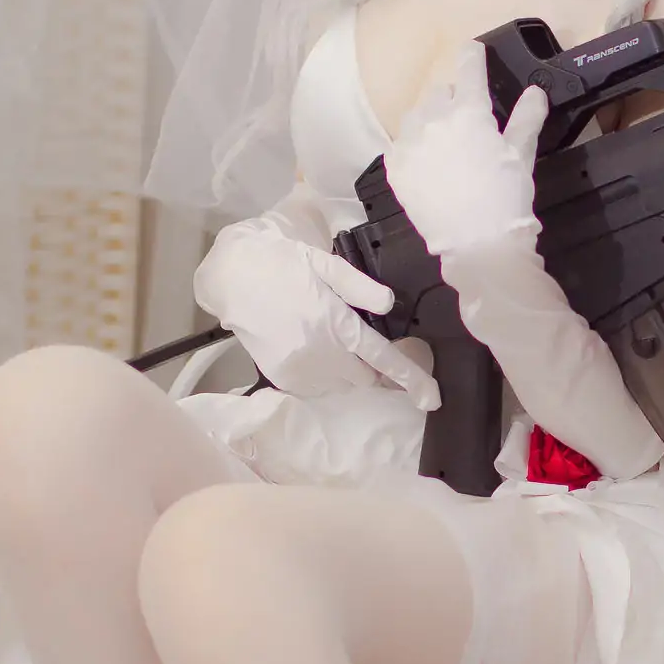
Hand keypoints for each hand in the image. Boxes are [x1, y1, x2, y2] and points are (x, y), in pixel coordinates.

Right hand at [193, 214, 439, 409]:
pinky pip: (315, 387)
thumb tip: (388, 304)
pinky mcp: (282, 378)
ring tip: (324, 338)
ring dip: (344, 369)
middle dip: (369, 366)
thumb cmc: (281, 264)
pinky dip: (320, 374)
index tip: (432, 399)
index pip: (383, 359)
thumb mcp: (323, 264)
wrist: (231, 279)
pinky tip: (307, 347)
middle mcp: (321, 355)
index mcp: (337, 325)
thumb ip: (358, 287)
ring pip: (340, 384)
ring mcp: (300, 371)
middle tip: (356, 341)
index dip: (412, 379)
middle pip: (364, 377)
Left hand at [383, 46, 547, 259]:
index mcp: (469, 111)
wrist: (476, 244)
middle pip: (440, 91)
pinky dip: (413, 145)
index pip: (468, 68)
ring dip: (430, 119)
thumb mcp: (522, 155)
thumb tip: (535, 91)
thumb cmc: (506, 197)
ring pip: (417, 115)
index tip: (473, 51)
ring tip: (443, 141)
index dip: (472, 55)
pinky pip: (400, 143)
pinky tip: (426, 162)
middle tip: (467, 119)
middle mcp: (434, 119)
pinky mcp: (395, 167)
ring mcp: (410, 143)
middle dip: (454, 98)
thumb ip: (526, 118)